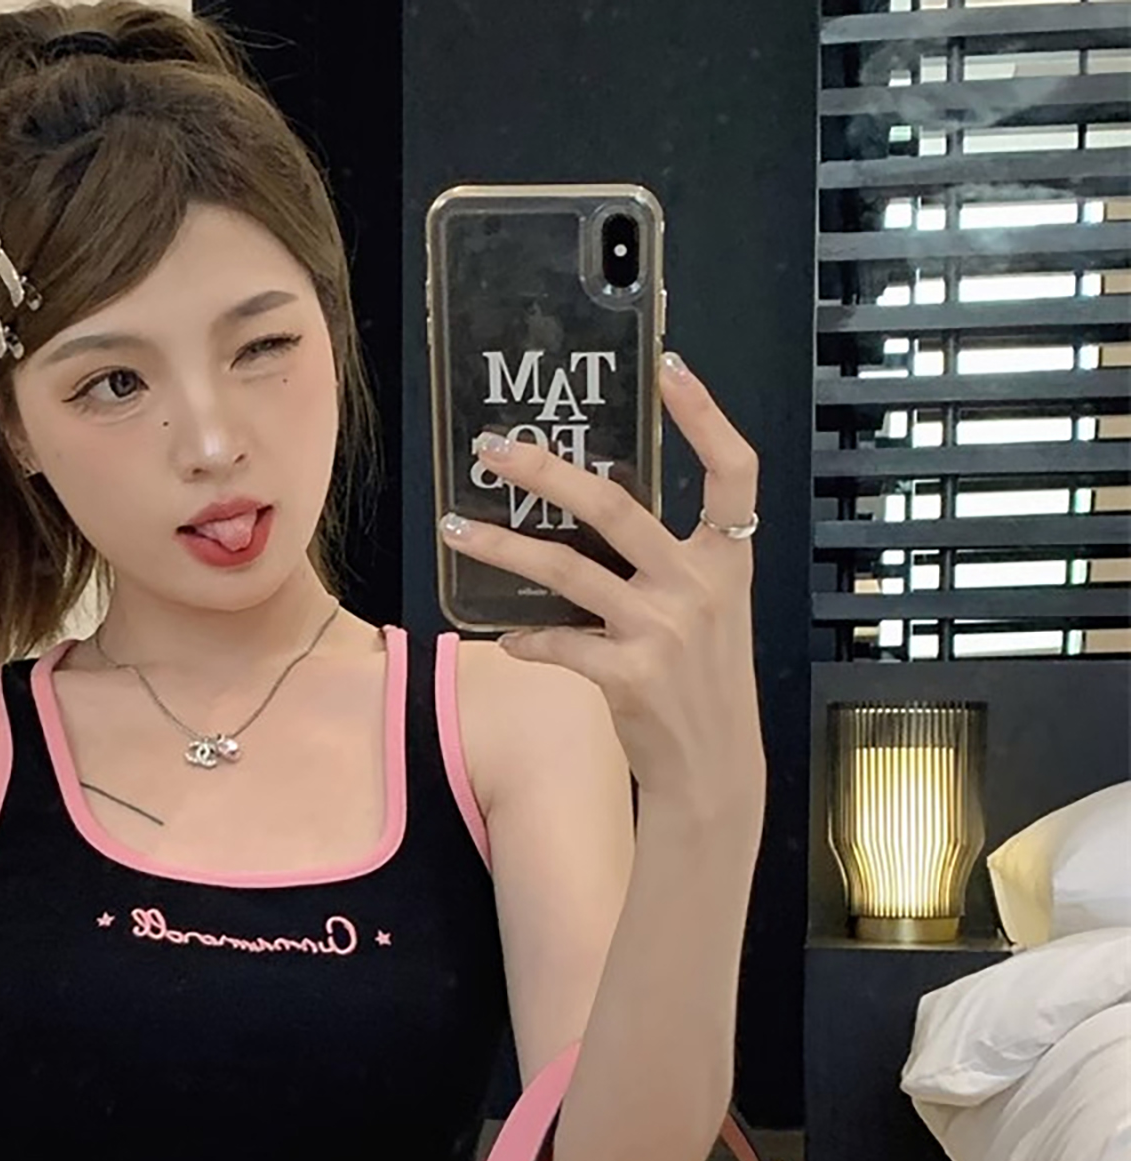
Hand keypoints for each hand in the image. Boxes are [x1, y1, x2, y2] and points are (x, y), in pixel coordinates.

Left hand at [439, 350, 764, 815]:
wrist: (714, 767)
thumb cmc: (703, 683)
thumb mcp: (710, 612)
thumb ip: (668, 563)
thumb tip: (591, 511)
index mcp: (728, 560)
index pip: (734, 471)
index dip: (705, 416)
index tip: (670, 367)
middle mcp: (699, 586)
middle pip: (615, 505)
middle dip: (545, 470)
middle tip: (493, 447)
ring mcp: (663, 630)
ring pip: (566, 569)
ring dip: (500, 547)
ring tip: (453, 529)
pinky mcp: (628, 675)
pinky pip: (557, 640)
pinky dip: (524, 638)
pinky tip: (504, 637)